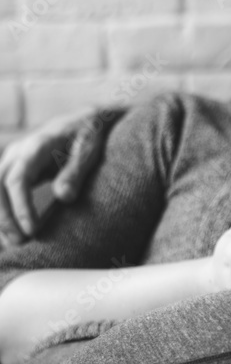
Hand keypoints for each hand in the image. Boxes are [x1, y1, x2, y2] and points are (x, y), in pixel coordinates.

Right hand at [0, 107, 121, 246]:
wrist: (84, 120)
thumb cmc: (89, 136)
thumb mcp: (89, 151)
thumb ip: (75, 173)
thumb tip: (64, 197)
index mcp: (35, 146)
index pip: (18, 179)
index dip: (21, 206)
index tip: (32, 230)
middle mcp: (17, 152)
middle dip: (5, 216)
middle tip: (20, 242)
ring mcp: (13, 159)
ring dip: (1, 216)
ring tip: (15, 242)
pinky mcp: (15, 168)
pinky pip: (1, 190)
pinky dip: (2, 210)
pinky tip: (10, 231)